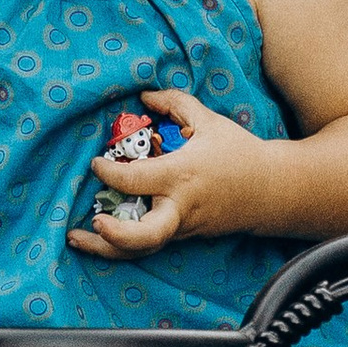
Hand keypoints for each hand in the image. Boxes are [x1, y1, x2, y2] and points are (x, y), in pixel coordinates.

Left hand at [69, 82, 272, 260]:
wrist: (271, 191)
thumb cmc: (238, 154)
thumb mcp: (208, 121)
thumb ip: (174, 103)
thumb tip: (144, 97)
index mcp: (182, 176)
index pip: (136, 179)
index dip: (109, 172)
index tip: (96, 162)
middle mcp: (180, 208)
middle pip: (146, 235)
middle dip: (116, 235)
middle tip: (94, 220)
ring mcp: (182, 227)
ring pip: (142, 249)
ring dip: (107, 249)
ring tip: (76, 238)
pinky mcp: (183, 237)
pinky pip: (150, 244)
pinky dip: (122, 244)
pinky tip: (98, 238)